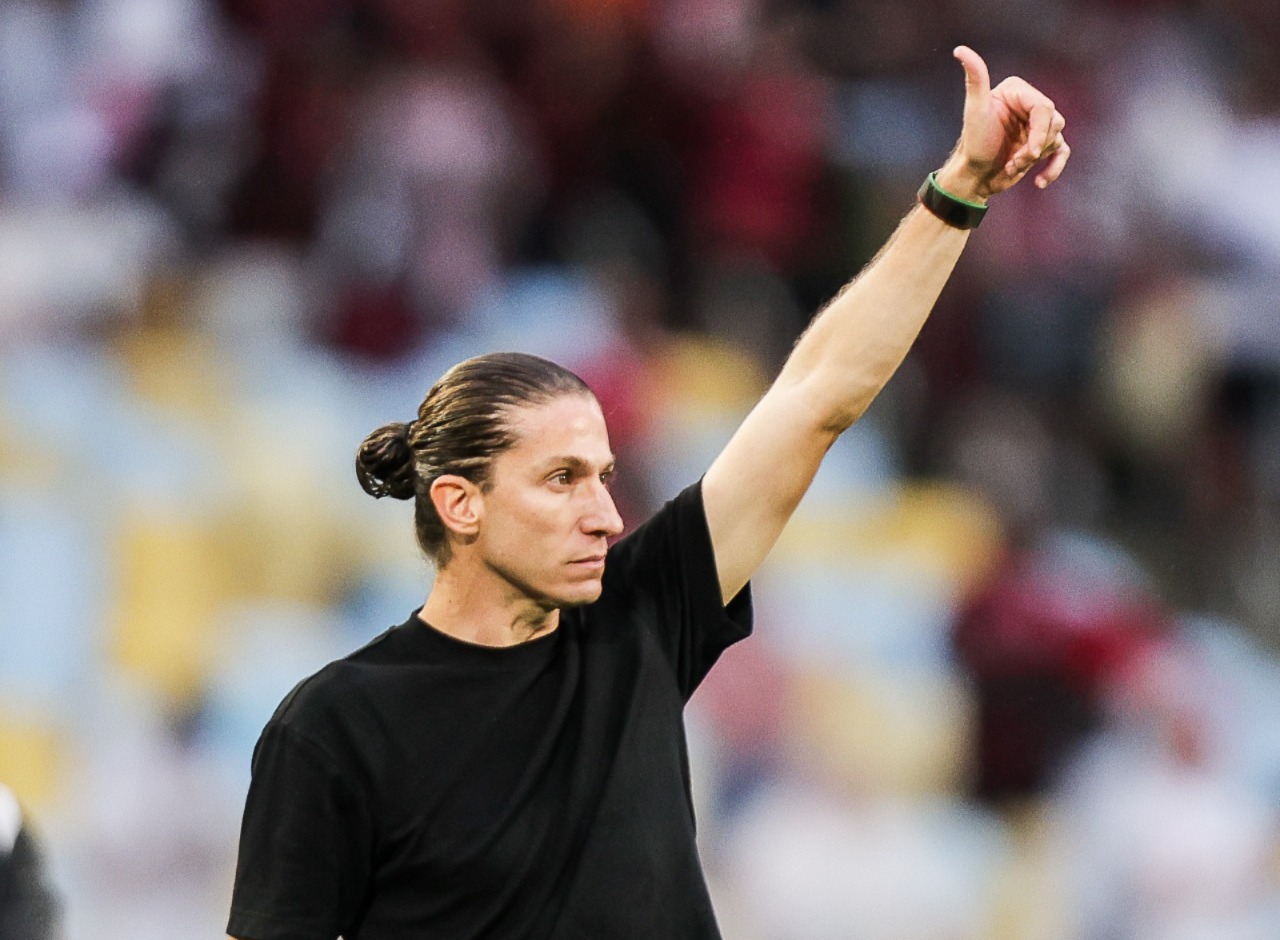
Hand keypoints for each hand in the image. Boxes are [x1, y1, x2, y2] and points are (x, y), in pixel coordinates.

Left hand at [935, 46, 1069, 202]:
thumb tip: (960, 50)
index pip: (1044, 108)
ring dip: (1036, 158)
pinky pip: (1062, 153)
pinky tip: (1040, 182)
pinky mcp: (1041, 146)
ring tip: (1012, 165)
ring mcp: (1036, 126)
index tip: (1028, 153)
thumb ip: (975, 79)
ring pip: (1056, 138)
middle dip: (1034, 147)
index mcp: (1018, 91)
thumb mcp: (975, 110)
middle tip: (1012, 159)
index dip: (1039, 133)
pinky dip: (1054, 168)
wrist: (973, 176)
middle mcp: (1029, 105)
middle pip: (1054, 122)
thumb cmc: (973, 144)